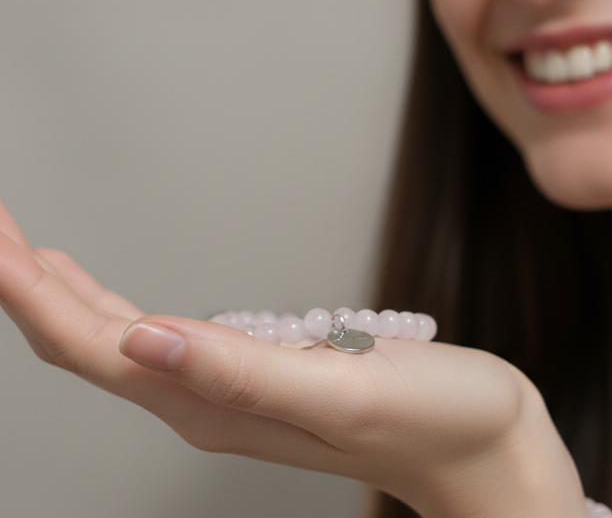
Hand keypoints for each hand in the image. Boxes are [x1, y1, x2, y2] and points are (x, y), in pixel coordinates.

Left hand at [0, 198, 587, 517]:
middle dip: (28, 283)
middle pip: (88, 341)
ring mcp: (228, 390)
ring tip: (25, 250)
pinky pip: (160, 338)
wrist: (483, 443)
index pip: (91, 345)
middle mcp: (206, 400)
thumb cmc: (432, 419)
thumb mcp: (340, 390)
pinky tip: (113, 294)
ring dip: (63, 295)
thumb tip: (144, 338)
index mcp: (212, 403)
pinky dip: (119, 308)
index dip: (29, 290)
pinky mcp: (256, 373)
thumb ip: (238, 371)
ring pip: (117, 340)